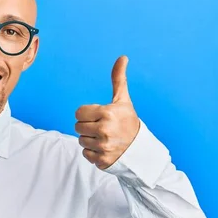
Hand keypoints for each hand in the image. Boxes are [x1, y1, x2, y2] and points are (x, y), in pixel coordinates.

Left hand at [74, 55, 140, 169]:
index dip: (87, 114)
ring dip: (90, 139)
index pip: (78, 113)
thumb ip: (118, 79)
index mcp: (107, 113)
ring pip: (80, 140)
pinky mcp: (101, 160)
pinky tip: (105, 148)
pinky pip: (85, 153)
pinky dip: (93, 152)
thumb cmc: (128, 121)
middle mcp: (105, 130)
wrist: (140, 149)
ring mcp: (103, 146)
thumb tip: (122, 57)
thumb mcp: (123, 100)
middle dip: (88, 127)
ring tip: (104, 138)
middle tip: (102, 128)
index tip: (99, 116)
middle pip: (77, 127)